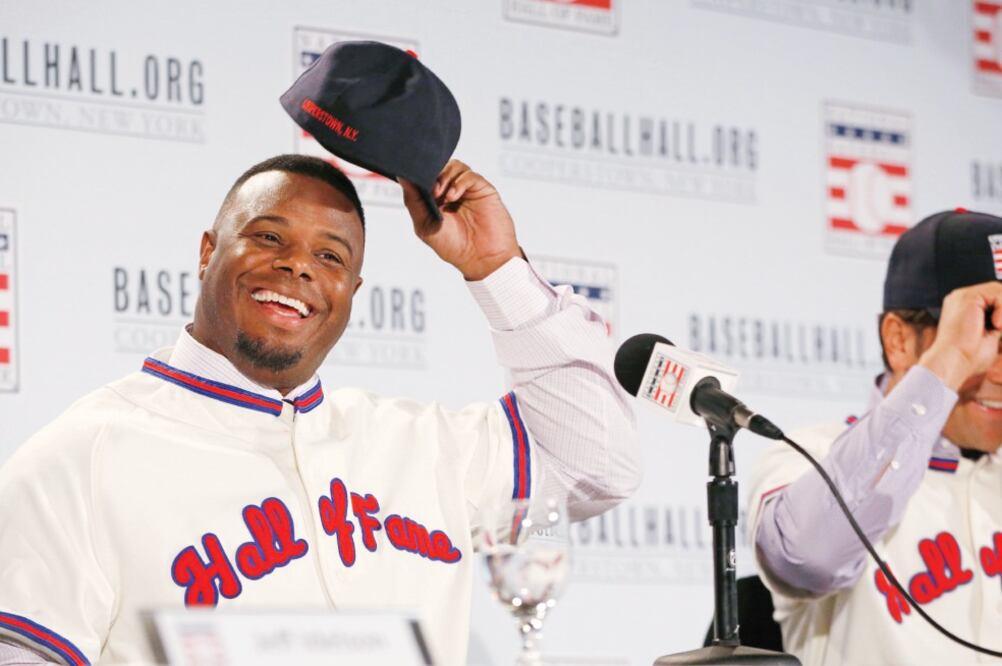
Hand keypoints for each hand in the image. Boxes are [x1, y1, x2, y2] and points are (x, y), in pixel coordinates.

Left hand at [400, 160, 519, 280]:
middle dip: (433, 174)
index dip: (420, 175)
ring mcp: (468, 189)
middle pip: (440, 166)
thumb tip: (403, 177)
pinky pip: (470, 175)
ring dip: (446, 176)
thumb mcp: (424, 226)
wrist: (481, 259)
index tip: (415, 180)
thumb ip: (413, 201)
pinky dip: (459, 182)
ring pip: (455, 166)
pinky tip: (454, 196)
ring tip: (443, 195)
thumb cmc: (454, 246)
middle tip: (432, 191)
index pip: (426, 176)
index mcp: (436, 199)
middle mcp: (451, 191)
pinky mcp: (483, 189)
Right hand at [919, 282, 1001, 389]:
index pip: (992, 298)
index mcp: (963, 307)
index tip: (1000, 327)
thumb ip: (998, 321)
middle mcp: (960, 298)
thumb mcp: (991, 335)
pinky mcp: (968, 297)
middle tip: (1001, 328)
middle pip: (996, 291)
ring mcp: (962, 295)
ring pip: (999, 291)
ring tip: (998, 327)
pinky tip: (996, 324)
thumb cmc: (968, 357)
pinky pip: (997, 294)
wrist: (953, 362)